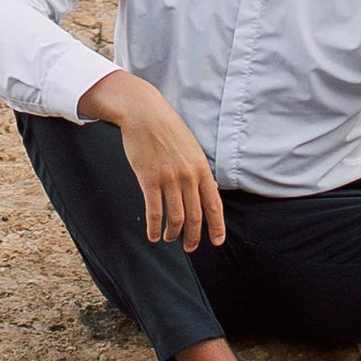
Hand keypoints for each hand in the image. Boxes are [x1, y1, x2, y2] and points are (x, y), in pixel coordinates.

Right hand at [78, 71, 225, 248]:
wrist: (144, 113)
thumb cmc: (168, 129)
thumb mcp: (192, 148)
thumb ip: (199, 170)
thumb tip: (208, 190)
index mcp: (202, 169)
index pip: (214, 205)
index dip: (216, 227)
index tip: (216, 241)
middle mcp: (188, 176)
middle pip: (195, 216)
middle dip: (193, 236)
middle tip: (189, 247)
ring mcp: (169, 178)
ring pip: (175, 217)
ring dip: (173, 234)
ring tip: (169, 239)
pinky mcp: (148, 179)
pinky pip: (154, 211)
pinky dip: (154, 227)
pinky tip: (153, 235)